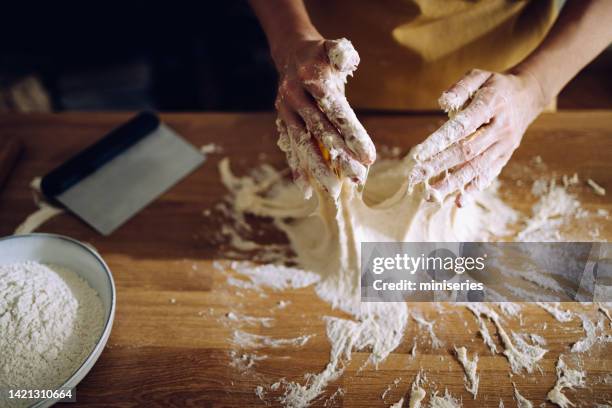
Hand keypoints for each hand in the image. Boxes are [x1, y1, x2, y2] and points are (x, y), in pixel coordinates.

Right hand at [274, 37, 375, 198]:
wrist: (291, 55)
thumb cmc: (322, 57)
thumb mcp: (333, 48)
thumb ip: (342, 54)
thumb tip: (349, 60)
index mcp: (311, 78)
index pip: (335, 110)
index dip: (352, 134)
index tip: (369, 157)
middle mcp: (295, 97)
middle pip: (319, 131)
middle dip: (339, 156)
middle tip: (357, 177)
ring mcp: (286, 112)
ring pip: (303, 144)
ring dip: (318, 169)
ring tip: (334, 191)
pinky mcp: (282, 123)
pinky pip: (289, 148)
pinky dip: (297, 170)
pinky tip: (307, 190)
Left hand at [408, 69, 545, 206]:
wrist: (528, 96)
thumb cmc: (494, 86)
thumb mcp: (479, 76)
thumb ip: (461, 87)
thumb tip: (442, 101)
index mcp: (492, 104)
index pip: (463, 125)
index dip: (441, 141)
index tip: (419, 154)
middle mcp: (500, 128)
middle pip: (467, 151)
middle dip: (440, 165)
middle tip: (415, 176)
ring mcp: (504, 145)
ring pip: (477, 167)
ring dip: (453, 182)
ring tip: (431, 194)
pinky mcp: (505, 157)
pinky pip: (489, 175)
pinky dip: (474, 189)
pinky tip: (458, 202)